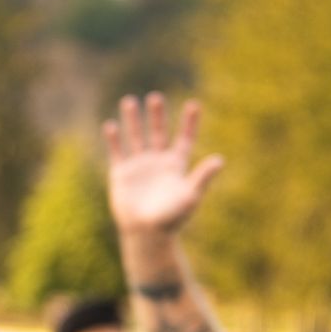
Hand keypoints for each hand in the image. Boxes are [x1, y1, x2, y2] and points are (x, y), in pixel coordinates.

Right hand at [103, 94, 223, 237]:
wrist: (146, 234)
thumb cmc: (172, 218)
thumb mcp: (190, 196)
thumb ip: (203, 177)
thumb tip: (219, 160)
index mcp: (176, 165)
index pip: (184, 139)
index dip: (189, 123)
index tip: (194, 105)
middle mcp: (158, 162)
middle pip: (158, 132)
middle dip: (157, 115)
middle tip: (156, 97)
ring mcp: (139, 166)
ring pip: (136, 137)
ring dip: (133, 120)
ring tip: (130, 101)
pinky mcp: (122, 174)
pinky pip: (117, 152)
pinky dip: (114, 139)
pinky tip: (111, 125)